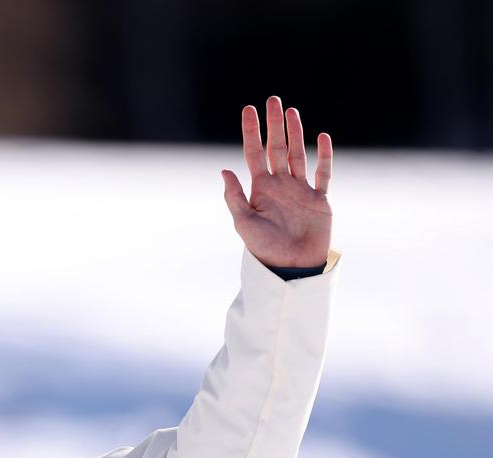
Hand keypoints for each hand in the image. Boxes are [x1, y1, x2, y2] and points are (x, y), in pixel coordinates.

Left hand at [221, 96, 331, 268]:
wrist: (292, 266)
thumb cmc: (264, 248)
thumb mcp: (244, 223)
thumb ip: (234, 197)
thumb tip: (224, 170)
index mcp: (260, 188)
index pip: (254, 152)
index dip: (251, 131)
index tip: (248, 109)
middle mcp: (280, 184)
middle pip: (277, 147)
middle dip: (274, 124)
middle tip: (272, 100)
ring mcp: (300, 190)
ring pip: (298, 154)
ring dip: (296, 133)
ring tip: (291, 112)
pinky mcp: (319, 199)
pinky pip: (323, 173)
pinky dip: (324, 155)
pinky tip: (322, 137)